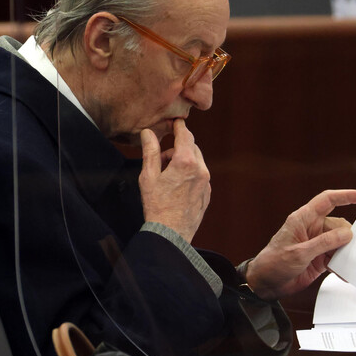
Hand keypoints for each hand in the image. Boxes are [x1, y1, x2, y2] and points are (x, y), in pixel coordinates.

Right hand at [139, 119, 209, 242]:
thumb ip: (150, 151)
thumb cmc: (156, 205)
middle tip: (161, 162)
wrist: (170, 234)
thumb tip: (148, 133)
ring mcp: (206, 182)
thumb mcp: (148, 176)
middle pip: (191, 147)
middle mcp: (200, 169)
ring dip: (184, 161)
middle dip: (177, 148)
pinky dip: (190, 174)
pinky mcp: (207, 193)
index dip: (179, 127)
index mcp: (185, 162)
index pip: (185, 135)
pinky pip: (200, 176)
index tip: (177, 122)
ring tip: (168, 177)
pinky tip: (177, 187)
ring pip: (197, 161)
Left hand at [244, 189, 355, 300]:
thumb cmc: (274, 263)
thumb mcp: (299, 253)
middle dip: (349, 235)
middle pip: (339, 224)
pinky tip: (345, 273)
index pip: (328, 200)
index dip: (347, 195)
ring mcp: (317, 243)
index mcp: (303, 219)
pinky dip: (342, 265)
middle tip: (354, 248)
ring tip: (350, 263)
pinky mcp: (320, 258)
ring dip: (346, 252)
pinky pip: (337, 257)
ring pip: (341, 241)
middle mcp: (312, 228)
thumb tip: (347, 233)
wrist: (265, 284)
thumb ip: (324, 243)